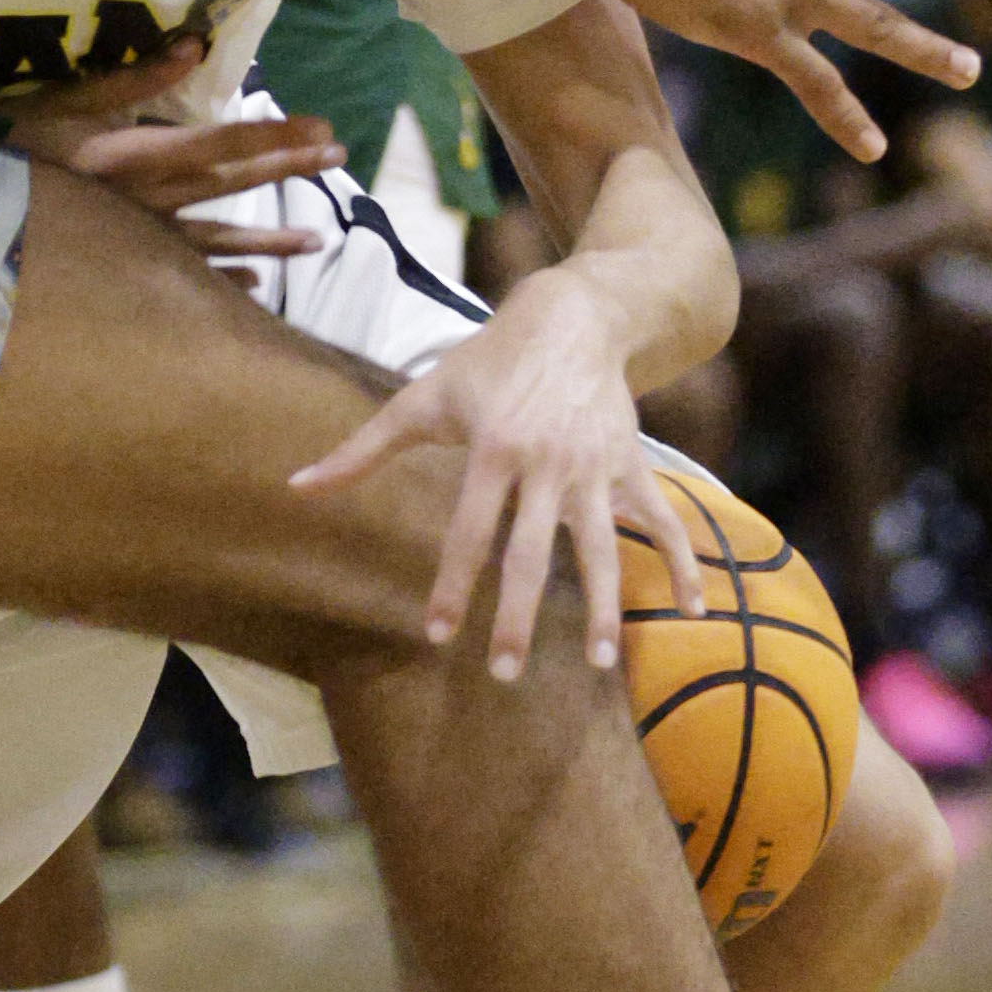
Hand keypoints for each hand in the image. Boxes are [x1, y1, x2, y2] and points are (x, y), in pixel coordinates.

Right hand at [28, 106, 344, 268]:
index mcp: (142, 155)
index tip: (323, 129)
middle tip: (338, 159)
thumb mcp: (70, 100)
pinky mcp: (129, 255)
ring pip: (219, 238)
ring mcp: (144, 233)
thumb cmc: (18, 144)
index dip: (276, 135)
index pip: (224, 142)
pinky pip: (184, 270)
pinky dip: (222, 278)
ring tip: (316, 243)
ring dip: (270, 240)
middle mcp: (154, 198)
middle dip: (287, 168)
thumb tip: (194, 45)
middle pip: (233, 182)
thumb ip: (134, 79)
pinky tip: (255, 285)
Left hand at [291, 265, 707, 677]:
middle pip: (532, 553)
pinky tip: (696, 609)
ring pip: (602, 548)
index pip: (468, 532)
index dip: (452, 584)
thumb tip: (295, 487)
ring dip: (603, 608)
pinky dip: (684, 561)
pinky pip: (664, 519)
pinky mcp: (632, 464)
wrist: (573, 315)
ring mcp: (596, 467)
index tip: (437, 635)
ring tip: (598, 664)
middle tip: (506, 675)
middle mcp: (547, 463)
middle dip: (519, 617)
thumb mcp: (422, 398)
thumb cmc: (487, 361)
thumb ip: (362, 451)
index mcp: (492, 449)